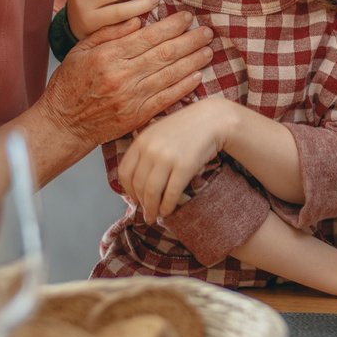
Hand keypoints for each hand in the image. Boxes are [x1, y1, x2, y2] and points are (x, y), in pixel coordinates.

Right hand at [39, 11, 214, 147]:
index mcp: (108, 56)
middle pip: (165, 54)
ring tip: (209, 50)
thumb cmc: (69, 84)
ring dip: (193, 61)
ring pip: (170, 75)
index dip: (172, 26)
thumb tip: (137, 19)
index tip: (187, 17)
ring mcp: (132, 98)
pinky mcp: (138, 116)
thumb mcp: (80, 50)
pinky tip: (198, 75)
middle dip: (190, 40)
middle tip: (207, 31)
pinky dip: (185, 86)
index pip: (148, 36)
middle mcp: (122, 76)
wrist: (63, 124)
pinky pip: (167, 98)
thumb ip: (109, 33)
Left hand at [117, 99, 228, 217]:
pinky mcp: (184, 166)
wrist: (212, 120)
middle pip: (138, 184)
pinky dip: (168, 205)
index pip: (125, 172)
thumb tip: (137, 180)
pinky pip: (171, 192)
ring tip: (154, 216)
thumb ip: (145, 150)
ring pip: (152, 192)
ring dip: (152, 208)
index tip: (134, 199)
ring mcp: (167, 158)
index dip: (127, 190)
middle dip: (141, 203)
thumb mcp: (158, 133)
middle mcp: (151, 149)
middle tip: (146, 213)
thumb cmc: (185, 128)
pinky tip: (167, 211)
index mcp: (141, 141)